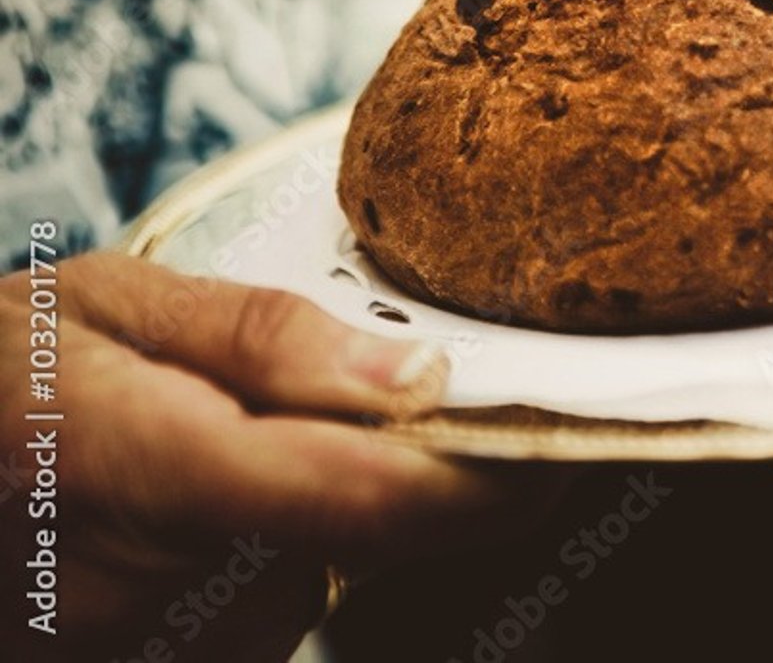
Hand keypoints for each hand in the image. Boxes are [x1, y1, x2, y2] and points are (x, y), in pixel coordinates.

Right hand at [2, 252, 561, 661]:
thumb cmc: (1, 374)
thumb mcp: (108, 302)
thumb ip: (262, 337)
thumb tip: (419, 376)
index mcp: (125, 458)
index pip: (360, 499)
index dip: (484, 483)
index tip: (559, 443)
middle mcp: (135, 586)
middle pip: (352, 541)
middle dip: (387, 473)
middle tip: (359, 396)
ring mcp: (143, 649)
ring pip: (313, 581)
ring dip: (310, 519)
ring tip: (214, 446)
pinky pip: (262, 617)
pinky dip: (259, 563)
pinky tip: (188, 516)